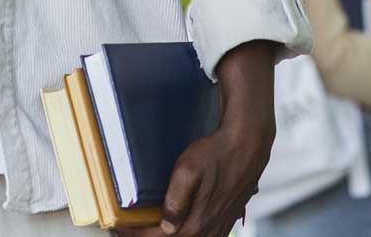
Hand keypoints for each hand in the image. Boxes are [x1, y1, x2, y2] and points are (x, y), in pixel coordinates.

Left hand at [125, 41, 277, 236]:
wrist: (249, 143)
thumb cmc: (217, 152)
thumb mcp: (188, 170)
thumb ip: (175, 201)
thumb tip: (165, 227)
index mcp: (196, 223)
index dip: (135, 233)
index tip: (121, 226)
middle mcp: (209, 230)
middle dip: (149, 236)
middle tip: (132, 228)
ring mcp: (220, 226)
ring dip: (169, 236)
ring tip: (151, 226)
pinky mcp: (228, 218)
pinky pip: (205, 235)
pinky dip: (188, 232)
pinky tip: (180, 223)